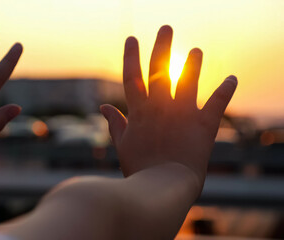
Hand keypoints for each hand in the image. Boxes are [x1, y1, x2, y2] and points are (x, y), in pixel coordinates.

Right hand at [101, 25, 236, 189]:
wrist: (162, 187)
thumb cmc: (139, 168)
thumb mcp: (122, 144)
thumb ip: (115, 124)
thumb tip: (103, 107)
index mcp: (139, 110)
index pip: (133, 76)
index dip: (131, 56)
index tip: (132, 39)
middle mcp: (160, 106)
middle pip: (160, 69)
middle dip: (162, 45)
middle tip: (166, 28)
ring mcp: (182, 113)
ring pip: (188, 80)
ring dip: (193, 63)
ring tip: (197, 50)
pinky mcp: (203, 125)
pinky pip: (217, 103)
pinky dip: (226, 90)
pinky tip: (232, 78)